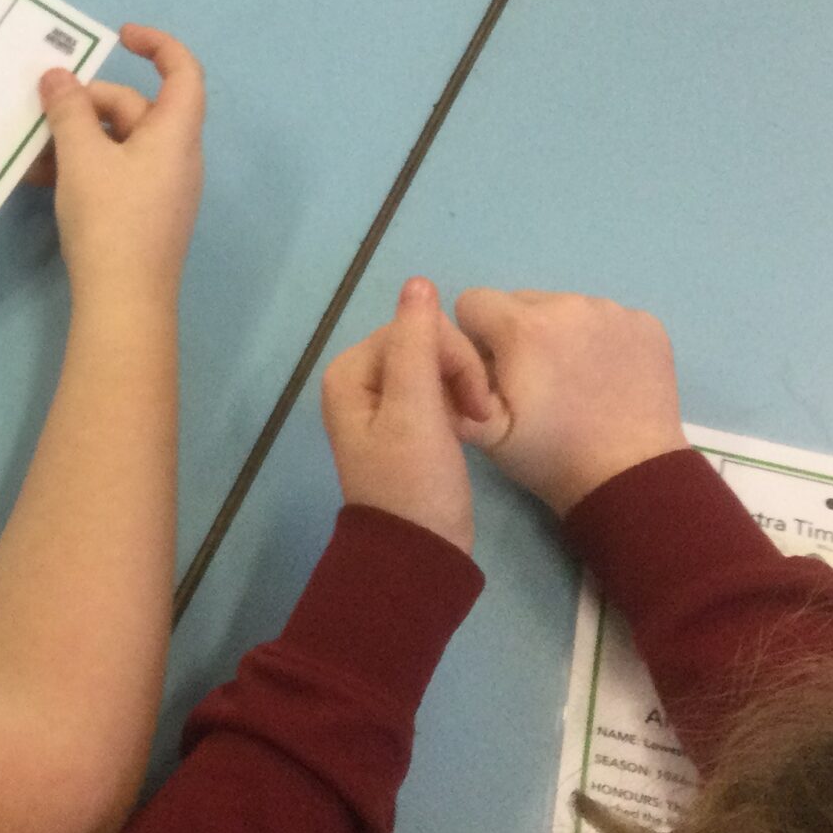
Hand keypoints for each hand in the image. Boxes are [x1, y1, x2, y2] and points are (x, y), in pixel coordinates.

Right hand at [35, 25, 204, 308]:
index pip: (182, 71)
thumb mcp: (81, 157)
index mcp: (175, 133)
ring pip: (117, 144)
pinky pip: (113, 174)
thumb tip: (56, 76)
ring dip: (75, 139)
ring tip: (30, 152)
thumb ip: (68, 110)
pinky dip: (81, 168)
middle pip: (135, 108)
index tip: (119, 36)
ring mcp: (161, 188)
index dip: (157, 44)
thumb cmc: (110, 221)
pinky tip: (39, 180)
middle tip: (43, 110)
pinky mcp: (143, 215)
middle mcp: (176, 157)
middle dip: (87, 103)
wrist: (123, 303)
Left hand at [319, 277, 504, 550]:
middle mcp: (359, 382)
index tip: (477, 401)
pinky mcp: (406, 424)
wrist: (420, 552)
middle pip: (424, 343)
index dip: (454, 356)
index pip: (414, 329)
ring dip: (464, 389)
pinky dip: (458, 404)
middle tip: (481, 415)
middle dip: (460, 372)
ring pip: (436, 365)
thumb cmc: (416, 482)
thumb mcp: (416, 410)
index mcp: (351, 373)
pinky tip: (468, 429)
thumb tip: (417, 281)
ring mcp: (382, 404)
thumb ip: (416, 344)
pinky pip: (438, 390)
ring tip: (476, 424)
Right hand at [452, 289, 686, 516]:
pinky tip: (604, 379)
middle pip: (519, 301)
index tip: (492, 374)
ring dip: (557, 334)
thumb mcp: (483, 432)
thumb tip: (438, 351)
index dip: (474, 338)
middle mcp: (569, 303)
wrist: (629, 479)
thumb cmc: (550, 456)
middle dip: (515, 334)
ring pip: (564, 307)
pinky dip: (598, 340)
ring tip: (572, 383)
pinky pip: (606, 318)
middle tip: (533, 382)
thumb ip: (449, 383)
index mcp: (523, 326)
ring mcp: (613, 311)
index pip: (473, 302)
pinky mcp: (647, 324)